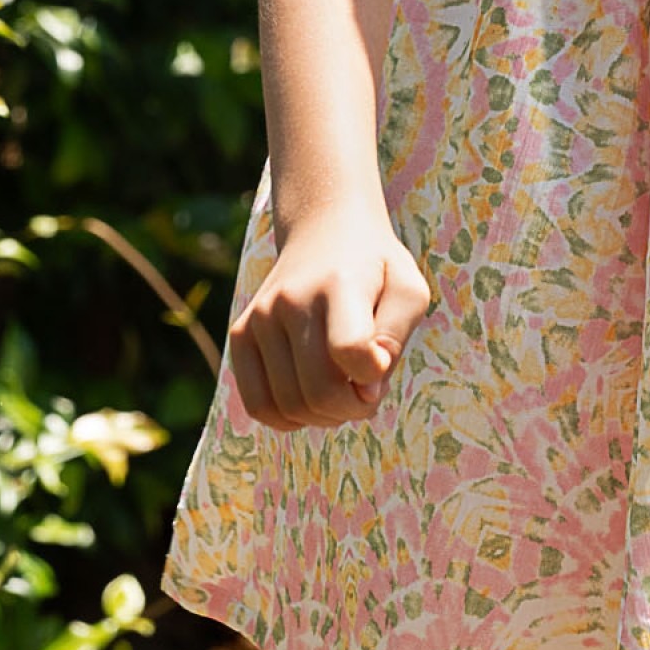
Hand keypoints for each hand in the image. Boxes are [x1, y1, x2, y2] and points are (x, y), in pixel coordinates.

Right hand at [227, 212, 431, 431]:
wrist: (324, 231)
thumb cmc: (375, 270)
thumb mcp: (408, 291)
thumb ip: (396, 338)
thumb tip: (365, 389)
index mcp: (339, 283)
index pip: (350, 351)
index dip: (374, 376)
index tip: (382, 365)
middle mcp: (291, 299)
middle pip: (320, 391)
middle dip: (354, 407)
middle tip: (367, 391)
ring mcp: (260, 318)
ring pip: (291, 406)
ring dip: (325, 416)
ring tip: (342, 390)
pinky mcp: (241, 335)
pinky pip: (259, 406)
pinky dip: (289, 418)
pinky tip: (310, 396)